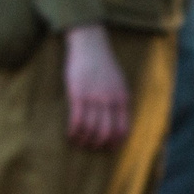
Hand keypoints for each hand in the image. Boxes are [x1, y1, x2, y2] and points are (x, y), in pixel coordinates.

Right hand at [63, 24, 130, 149]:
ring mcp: (94, 97)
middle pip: (106, 133)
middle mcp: (110, 100)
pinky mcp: (78, 94)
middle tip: (91, 147)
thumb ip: (120, 100)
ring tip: (79, 142)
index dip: (115, 143)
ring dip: (85, 140)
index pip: (123, 129)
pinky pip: (77, 120)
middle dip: (99, 145)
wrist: (90, 44)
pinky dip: (74, 132)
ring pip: (91, 129)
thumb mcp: (119, 82)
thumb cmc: (104, 64)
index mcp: (122, 98)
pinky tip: (70, 135)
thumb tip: (119, 121)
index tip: (108, 149)